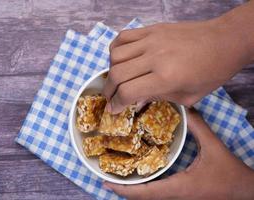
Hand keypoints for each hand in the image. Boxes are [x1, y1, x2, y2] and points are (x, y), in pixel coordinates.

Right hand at [103, 16, 252, 113]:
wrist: (224, 41)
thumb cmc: (210, 73)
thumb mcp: (187, 97)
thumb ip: (158, 98)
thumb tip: (135, 100)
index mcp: (165, 78)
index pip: (127, 92)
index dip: (116, 104)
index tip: (114, 109)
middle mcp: (154, 57)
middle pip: (117, 74)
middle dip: (109, 90)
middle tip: (110, 97)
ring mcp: (151, 40)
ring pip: (115, 55)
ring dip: (111, 70)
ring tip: (117, 78)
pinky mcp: (152, 29)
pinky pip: (123, 37)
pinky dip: (115, 50)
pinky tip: (120, 58)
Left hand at [104, 109, 253, 199]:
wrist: (244, 191)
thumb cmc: (229, 174)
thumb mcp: (213, 147)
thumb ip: (198, 127)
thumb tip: (184, 109)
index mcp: (178, 187)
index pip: (146, 193)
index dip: (125, 189)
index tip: (107, 183)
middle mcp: (174, 195)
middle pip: (143, 198)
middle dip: (123, 190)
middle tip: (106, 178)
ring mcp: (177, 197)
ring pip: (149, 198)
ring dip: (133, 190)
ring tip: (117, 177)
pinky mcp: (181, 195)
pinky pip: (158, 194)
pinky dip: (145, 188)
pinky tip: (140, 178)